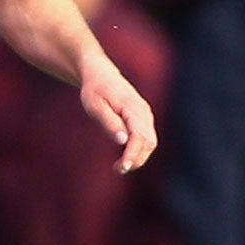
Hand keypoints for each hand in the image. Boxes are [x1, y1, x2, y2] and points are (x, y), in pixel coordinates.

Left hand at [77, 57, 156, 172]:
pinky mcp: (143, 118)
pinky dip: (138, 150)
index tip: (122, 167)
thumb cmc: (95, 90)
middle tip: (117, 169)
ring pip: (150, 142)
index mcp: (132, 107)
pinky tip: (124, 158)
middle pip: (149, 142)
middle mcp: (144, 112)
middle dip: (136, 159)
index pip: (139, 136)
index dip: (132, 154)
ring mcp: (146, 115)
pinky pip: (146, 138)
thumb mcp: (95, 106)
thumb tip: (123, 141)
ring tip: (118, 166)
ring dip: (138, 157)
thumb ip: (109, 123)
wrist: (101, 74)